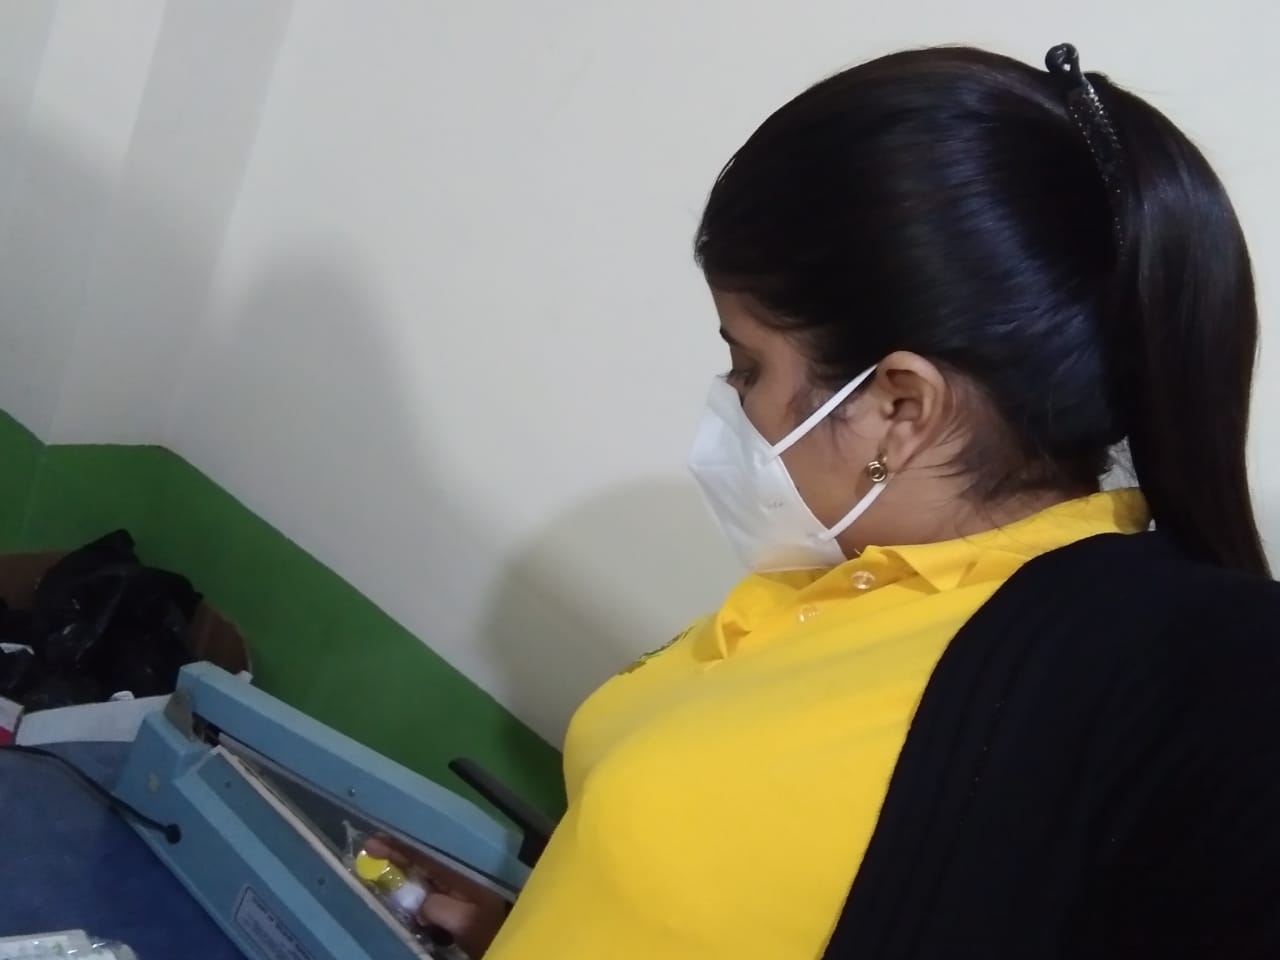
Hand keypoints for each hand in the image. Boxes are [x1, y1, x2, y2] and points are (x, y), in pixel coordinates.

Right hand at [362, 836, 507, 957]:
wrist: (512, 939)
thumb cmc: (491, 929)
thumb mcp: (466, 919)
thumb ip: (439, 907)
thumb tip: (420, 903)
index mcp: (460, 876)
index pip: (424, 857)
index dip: (398, 848)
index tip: (372, 841)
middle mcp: (457, 880)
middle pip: (422, 863)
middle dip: (396, 856)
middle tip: (368, 851)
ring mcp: (458, 894)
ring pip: (423, 877)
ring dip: (401, 872)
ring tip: (377, 868)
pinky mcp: (457, 908)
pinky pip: (428, 894)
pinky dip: (411, 891)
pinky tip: (399, 895)